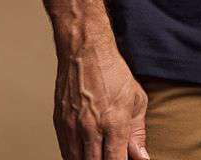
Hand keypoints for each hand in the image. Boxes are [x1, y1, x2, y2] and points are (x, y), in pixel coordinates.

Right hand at [53, 40, 149, 159]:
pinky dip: (75, 157)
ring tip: (99, 153)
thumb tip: (141, 158)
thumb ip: (138, 133)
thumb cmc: (112, 72)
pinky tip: (85, 153)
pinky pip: (66, 152)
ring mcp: (73, 127)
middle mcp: (92, 129)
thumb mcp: (136, 99)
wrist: (84, 51)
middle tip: (111, 155)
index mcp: (115, 123)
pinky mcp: (60, 124)